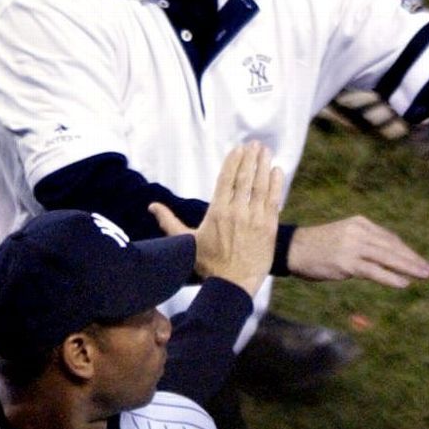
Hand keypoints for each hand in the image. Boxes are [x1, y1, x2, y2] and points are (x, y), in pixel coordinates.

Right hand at [150, 142, 281, 295]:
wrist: (234, 284)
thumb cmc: (209, 264)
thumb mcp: (187, 241)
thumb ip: (169, 221)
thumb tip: (152, 205)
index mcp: (217, 212)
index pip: (226, 180)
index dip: (233, 162)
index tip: (238, 149)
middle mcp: (236, 212)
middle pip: (245, 178)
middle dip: (250, 158)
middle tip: (254, 144)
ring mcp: (254, 218)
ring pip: (260, 186)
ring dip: (263, 166)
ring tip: (265, 151)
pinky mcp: (269, 226)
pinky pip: (273, 200)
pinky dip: (275, 184)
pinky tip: (276, 170)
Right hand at [287, 216, 428, 286]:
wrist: (293, 248)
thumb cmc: (319, 246)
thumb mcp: (344, 237)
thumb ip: (364, 243)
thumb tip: (386, 256)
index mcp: (361, 223)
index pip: (390, 238)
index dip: (406, 251)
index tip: (419, 261)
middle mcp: (360, 232)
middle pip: (393, 246)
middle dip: (413, 259)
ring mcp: (353, 246)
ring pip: (388, 257)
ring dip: (409, 267)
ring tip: (424, 275)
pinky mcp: (347, 262)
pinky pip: (374, 271)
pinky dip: (391, 277)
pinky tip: (404, 283)